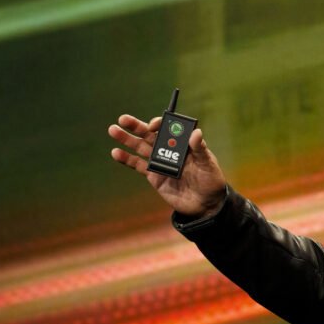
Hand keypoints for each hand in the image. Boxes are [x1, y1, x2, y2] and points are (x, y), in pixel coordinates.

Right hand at [108, 114, 227, 217]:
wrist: (205, 204)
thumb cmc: (211, 181)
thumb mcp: (208, 164)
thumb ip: (200, 149)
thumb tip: (196, 133)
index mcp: (184, 143)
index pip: (169, 128)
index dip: (159, 124)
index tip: (152, 126)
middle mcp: (170, 150)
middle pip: (151, 135)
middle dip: (137, 126)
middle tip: (123, 119)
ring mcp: (161, 162)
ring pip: (141, 147)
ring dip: (127, 139)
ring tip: (113, 130)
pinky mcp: (154, 176)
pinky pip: (138, 165)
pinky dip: (126, 159)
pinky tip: (116, 153)